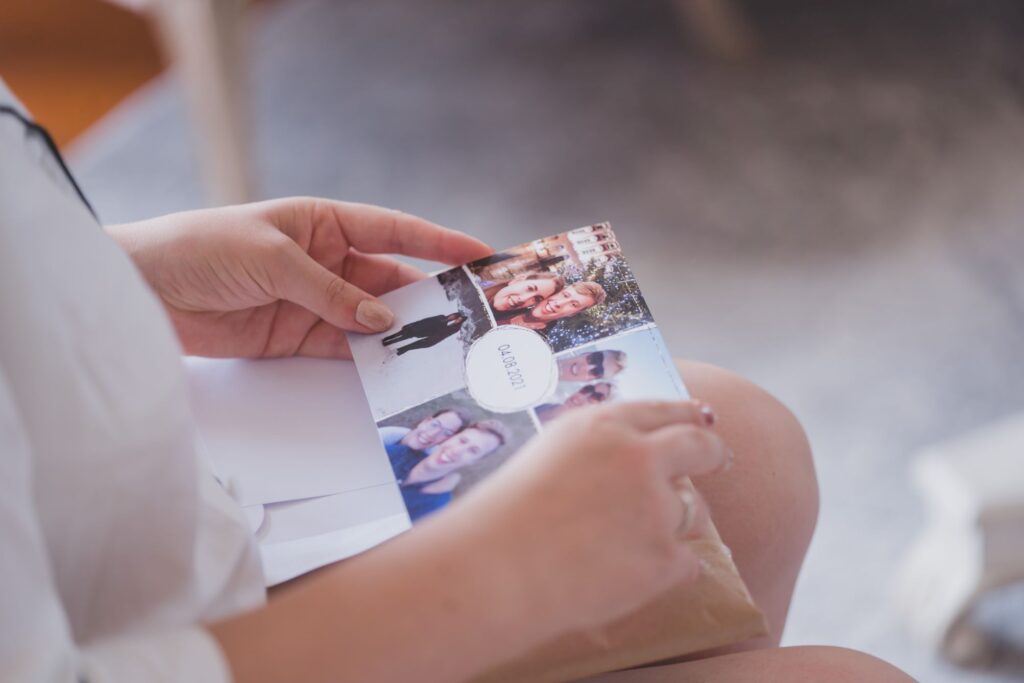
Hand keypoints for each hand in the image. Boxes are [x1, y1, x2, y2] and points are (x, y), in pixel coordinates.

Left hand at [107, 198, 491, 357]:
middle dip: (429, 297)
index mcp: (322, 222)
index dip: (438, 242)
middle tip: (470, 318)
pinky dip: (370, 359)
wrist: (142, 290)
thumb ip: (328, 291)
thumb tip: (381, 319)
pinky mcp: (297, 338)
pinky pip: (345, 348)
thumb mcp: (270, 257)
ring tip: (442, 349)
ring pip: (374, 318)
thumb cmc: (199, 248)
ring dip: (404, 333)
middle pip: (391, 280)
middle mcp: (326, 260)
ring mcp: (314, 302)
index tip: (480, 254)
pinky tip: (396, 368)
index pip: (393, 231)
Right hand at [450, 400, 728, 633]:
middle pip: (701, 446)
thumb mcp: (545, 455)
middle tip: (718, 461)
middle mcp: (638, 458)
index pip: (663, 410)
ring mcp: (655, 508)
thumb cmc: (501, 517)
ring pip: (695, 511)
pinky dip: (667, 571)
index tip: (703, 419)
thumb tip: (625, 457)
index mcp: (602, 425)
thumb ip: (592, 450)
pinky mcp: (663, 558)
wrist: (495, 571)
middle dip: (713, 453)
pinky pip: (686, 563)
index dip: (688, 416)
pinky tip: (630, 576)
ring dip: (677, 522)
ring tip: (634, 542)